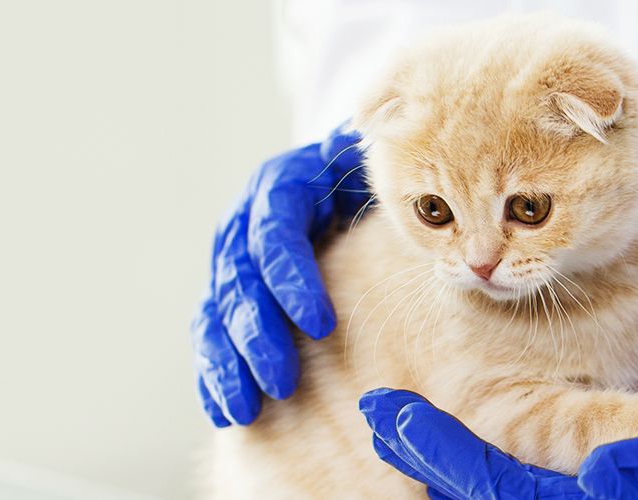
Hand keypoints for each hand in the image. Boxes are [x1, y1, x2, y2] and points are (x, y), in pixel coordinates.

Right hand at [192, 126, 368, 426]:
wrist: (337, 178)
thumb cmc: (370, 185)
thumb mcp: (378, 178)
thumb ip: (390, 197)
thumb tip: (428, 217)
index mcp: (282, 186)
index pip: (275, 231)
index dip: (292, 278)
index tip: (322, 325)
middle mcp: (245, 221)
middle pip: (241, 279)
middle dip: (259, 335)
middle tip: (283, 382)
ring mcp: (229, 259)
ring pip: (217, 312)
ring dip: (228, 363)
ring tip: (244, 410)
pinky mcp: (223, 292)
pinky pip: (210, 333)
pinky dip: (213, 373)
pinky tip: (223, 410)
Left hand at [361, 340, 637, 498]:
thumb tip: (600, 476)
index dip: (454, 462)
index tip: (392, 414)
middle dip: (446, 466)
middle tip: (381, 414)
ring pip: (535, 499)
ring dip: (471, 469)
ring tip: (413, 425)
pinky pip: (568, 488)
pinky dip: (518, 469)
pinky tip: (489, 446)